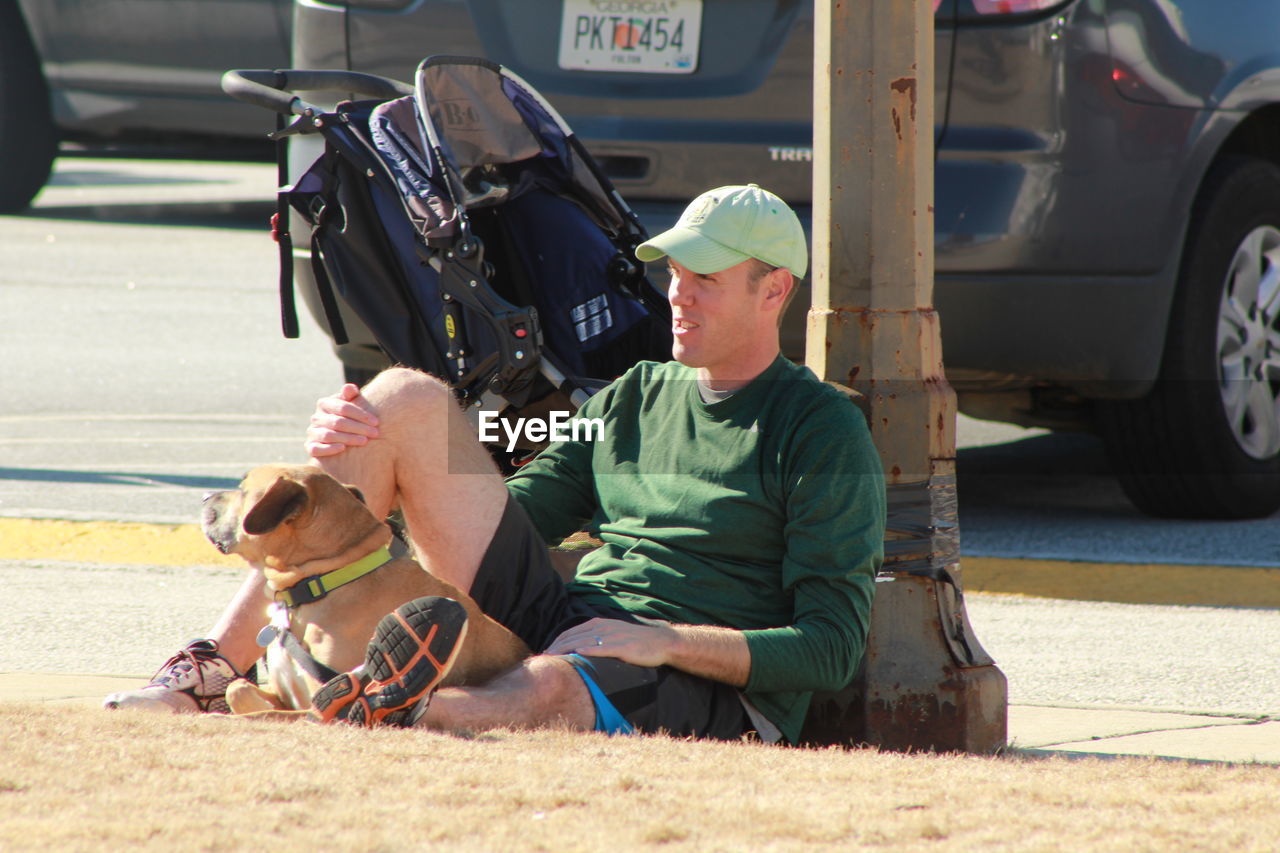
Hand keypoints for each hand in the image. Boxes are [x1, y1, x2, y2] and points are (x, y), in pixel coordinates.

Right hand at [304, 383, 380, 457]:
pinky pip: (316, 449)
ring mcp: (312, 432)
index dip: (360, 414)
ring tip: (364, 441)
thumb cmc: (351, 416)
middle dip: (358, 427)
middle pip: (337, 422)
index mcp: (325, 404)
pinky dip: (328, 448)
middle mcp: (316, 418)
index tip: (376, 422)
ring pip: (328, 435)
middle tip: (375, 433)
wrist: (341, 435)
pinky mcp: (310, 447)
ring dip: (348, 438)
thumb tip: (349, 388)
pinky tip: (343, 448)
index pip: (343, 407)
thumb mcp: (352, 403)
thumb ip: (351, 395)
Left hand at [544, 617, 677, 668]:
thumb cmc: (635, 641)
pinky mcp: (624, 647)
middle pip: (573, 637)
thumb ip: (595, 640)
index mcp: (599, 624)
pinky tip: (579, 653)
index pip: (570, 632)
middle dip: (556, 648)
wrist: (661, 641)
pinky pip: (604, 648)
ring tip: (552, 658)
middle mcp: (604, 627)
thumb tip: (577, 651)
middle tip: (542, 659)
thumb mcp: (612, 636)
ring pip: (585, 641)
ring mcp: (614, 636)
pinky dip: (590, 649)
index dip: (556, 642)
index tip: (544, 653)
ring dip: (567, 650)